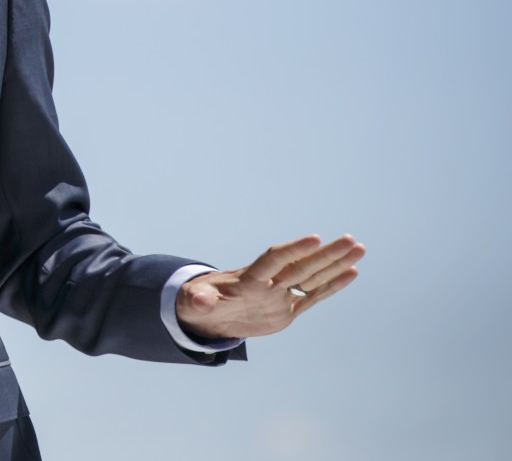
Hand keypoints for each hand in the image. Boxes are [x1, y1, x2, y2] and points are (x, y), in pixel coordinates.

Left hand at [176, 234, 364, 339]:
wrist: (208, 314)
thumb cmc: (197, 302)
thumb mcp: (192, 302)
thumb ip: (198, 300)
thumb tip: (198, 299)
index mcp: (248, 279)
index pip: (273, 260)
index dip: (292, 250)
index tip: (314, 238)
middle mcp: (269, 283)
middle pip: (300, 265)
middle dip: (325, 254)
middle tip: (349, 240)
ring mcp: (279, 295)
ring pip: (312, 277)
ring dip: (335, 264)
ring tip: (358, 248)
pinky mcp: (286, 310)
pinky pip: (313, 296)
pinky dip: (332, 286)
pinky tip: (352, 271)